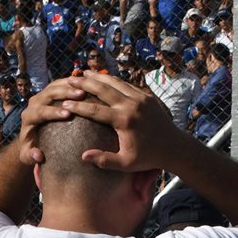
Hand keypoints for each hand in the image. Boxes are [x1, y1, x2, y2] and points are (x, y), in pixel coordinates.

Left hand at [14, 78, 85, 165]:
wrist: (29, 137)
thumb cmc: (31, 149)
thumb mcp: (27, 156)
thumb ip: (31, 156)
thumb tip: (38, 155)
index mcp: (28, 117)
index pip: (40, 112)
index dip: (53, 112)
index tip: (67, 114)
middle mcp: (33, 104)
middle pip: (48, 94)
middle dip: (64, 93)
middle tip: (81, 95)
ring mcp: (41, 96)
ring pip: (55, 86)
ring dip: (70, 85)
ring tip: (85, 88)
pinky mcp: (49, 92)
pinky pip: (60, 84)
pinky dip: (71, 82)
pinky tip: (84, 83)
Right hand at [59, 70, 183, 171]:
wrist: (174, 147)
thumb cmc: (148, 158)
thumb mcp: (126, 164)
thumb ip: (105, 160)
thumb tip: (83, 156)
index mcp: (125, 121)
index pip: (95, 111)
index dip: (78, 107)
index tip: (64, 104)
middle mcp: (132, 105)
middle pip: (103, 89)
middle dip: (85, 83)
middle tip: (70, 79)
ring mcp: (141, 98)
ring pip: (115, 82)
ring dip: (98, 77)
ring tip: (84, 73)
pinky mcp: (147, 96)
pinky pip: (126, 84)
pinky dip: (113, 80)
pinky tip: (103, 79)